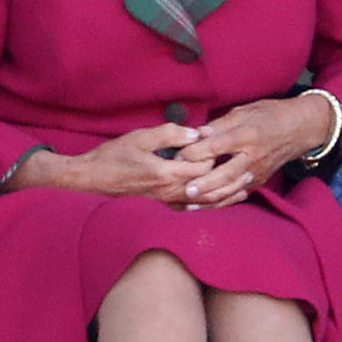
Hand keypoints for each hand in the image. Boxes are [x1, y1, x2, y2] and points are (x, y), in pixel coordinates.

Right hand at [19, 124, 231, 203]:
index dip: (217, 154)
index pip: (203, 166)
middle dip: (228, 179)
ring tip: (243, 190)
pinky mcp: (160, 204)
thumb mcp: (141, 137)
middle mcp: (168, 192)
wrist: (90, 178)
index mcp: (166, 173)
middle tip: (251, 171)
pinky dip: (206, 205)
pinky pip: (189, 208)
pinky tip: (217, 201)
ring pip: (201, 203)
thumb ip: (170, 133)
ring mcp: (164, 201)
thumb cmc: (113, 156)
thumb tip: (197, 134)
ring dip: (223, 197)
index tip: (226, 143)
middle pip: (208, 188)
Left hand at [173, 96, 336, 192]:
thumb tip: (196, 134)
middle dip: (204, 183)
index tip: (177, 154)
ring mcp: (258, 172)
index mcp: (248, 135)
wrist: (301, 129)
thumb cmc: (271, 115)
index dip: (196, 151)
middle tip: (184, 189)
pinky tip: (204, 205)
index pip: (218, 145)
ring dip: (210, 198)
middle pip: (226, 173)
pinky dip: (221, 202)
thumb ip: (220, 125)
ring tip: (189, 201)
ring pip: (232, 189)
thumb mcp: (245, 112)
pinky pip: (238, 194)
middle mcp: (254, 156)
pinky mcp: (260, 181)